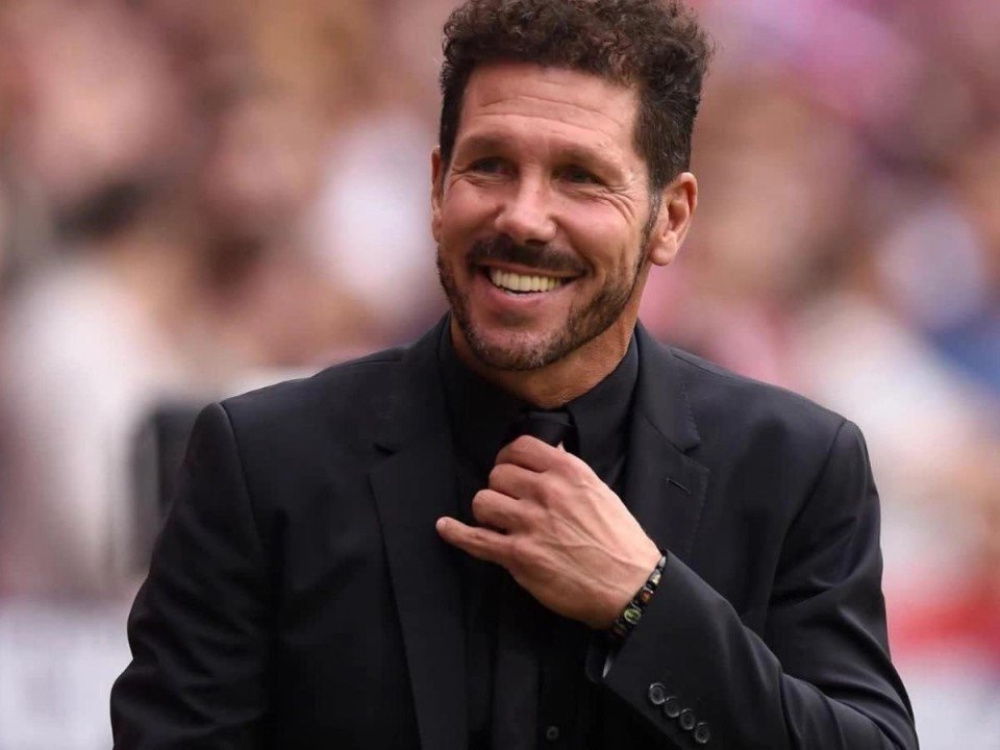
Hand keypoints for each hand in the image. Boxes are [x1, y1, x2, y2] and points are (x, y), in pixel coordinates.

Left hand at [436, 435, 661, 627]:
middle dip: (500, 486)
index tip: (509, 467)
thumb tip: (549, 449)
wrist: (628, 586)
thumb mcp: (599, 491)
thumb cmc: (618, 540)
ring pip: (483, 501)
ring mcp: (529, 524)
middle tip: (508, 500)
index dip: (509, 456)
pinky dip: (456, 533)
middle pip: (498, 474)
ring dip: (487, 511)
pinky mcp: (518, 556)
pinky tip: (446, 527)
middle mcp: (546, 493)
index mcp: (568, 473)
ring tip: (497, 519)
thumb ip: (569, 470)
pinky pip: (475, 539)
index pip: (520, 447)